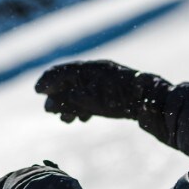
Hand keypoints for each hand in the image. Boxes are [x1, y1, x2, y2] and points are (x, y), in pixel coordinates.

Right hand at [35, 60, 163, 123]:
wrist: (151, 100)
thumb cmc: (118, 98)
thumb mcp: (87, 101)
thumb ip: (65, 101)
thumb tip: (46, 105)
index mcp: (88, 69)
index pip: (61, 71)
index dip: (47, 81)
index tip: (37, 91)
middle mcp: (96, 72)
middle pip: (70, 82)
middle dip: (58, 97)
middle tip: (51, 111)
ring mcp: (107, 82)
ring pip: (82, 91)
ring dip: (71, 105)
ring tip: (67, 120)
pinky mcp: (117, 93)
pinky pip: (94, 97)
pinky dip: (84, 106)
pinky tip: (84, 118)